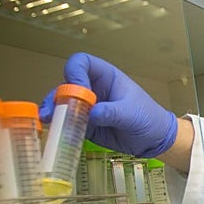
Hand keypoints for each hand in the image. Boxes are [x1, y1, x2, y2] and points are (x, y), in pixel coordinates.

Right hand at [40, 52, 177, 157]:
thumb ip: (113, 112)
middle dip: (57, 95)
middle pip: (66, 84)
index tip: (78, 90)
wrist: (154, 140)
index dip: (75, 72)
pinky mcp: (86, 124)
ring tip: (48, 121)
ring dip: (54, 111)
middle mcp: (93, 88)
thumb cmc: (148, 118)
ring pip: (63, 103)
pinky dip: (60, 126)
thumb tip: (93, 114)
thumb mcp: (132, 113)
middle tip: (52, 110)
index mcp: (105, 76)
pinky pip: (69, 122)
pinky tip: (56, 132)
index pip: (82, 63)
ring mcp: (88, 106)